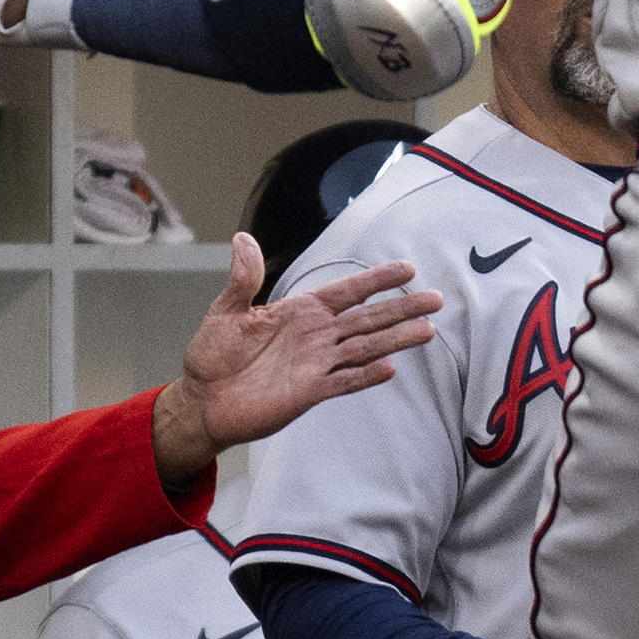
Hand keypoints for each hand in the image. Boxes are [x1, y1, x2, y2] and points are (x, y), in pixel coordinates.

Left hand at [150, 235, 439, 486]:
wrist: (202, 400)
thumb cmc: (213, 356)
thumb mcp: (225, 310)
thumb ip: (243, 278)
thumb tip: (244, 238)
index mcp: (300, 311)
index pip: (347, 291)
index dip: (376, 280)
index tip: (407, 269)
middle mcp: (316, 336)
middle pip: (367, 318)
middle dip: (401, 308)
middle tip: (436, 299)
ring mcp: (316, 364)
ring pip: (364, 348)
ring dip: (395, 339)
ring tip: (427, 330)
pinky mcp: (309, 392)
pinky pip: (344, 381)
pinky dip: (366, 376)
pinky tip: (390, 367)